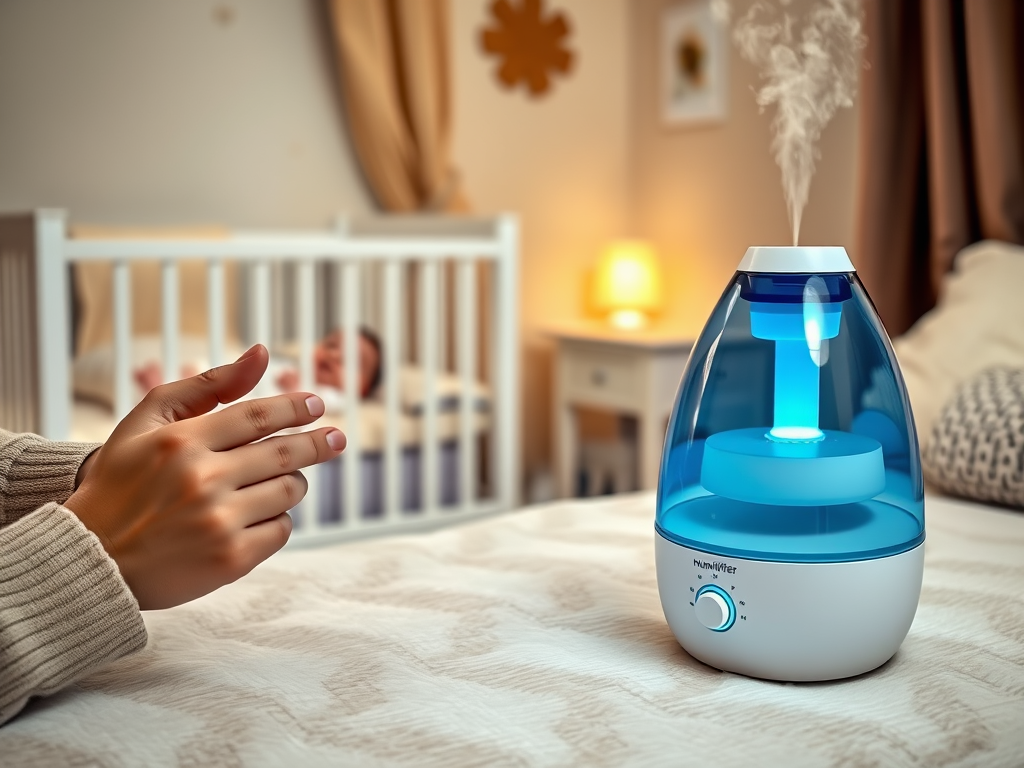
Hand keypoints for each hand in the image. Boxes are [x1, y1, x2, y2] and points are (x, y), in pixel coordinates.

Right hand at [65, 344, 346, 609]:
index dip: (295, 408)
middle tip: (337, 437)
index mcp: (181, 442)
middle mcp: (202, 480)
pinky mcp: (230, 560)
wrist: (90, 558)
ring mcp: (218, 522)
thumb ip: (206, 385)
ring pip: (288, 491)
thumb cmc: (121, 482)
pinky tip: (257, 515)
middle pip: (284, 454)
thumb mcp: (147, 423)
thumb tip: (262, 353)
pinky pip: (281, 530)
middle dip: (318, 442)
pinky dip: (277, 520)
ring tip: (277, 481)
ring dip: (291, 483)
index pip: (257, 416)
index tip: (317, 403)